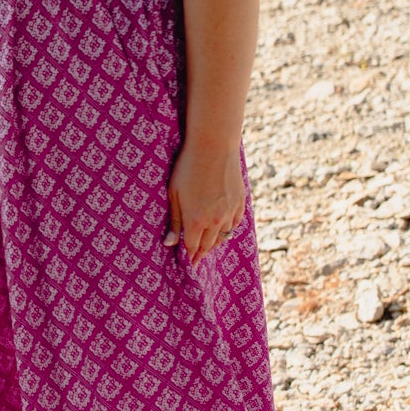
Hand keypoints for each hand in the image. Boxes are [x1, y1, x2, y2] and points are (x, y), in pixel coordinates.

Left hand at [165, 139, 245, 262]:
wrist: (214, 146)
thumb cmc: (187, 167)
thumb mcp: (174, 193)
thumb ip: (174, 220)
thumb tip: (169, 244)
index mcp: (196, 220)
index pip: (192, 247)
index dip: (189, 257)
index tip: (187, 264)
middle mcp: (216, 221)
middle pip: (208, 245)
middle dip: (201, 253)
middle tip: (196, 260)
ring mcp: (230, 212)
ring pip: (223, 236)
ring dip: (214, 243)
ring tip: (207, 246)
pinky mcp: (240, 202)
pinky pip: (235, 224)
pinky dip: (228, 230)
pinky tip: (222, 230)